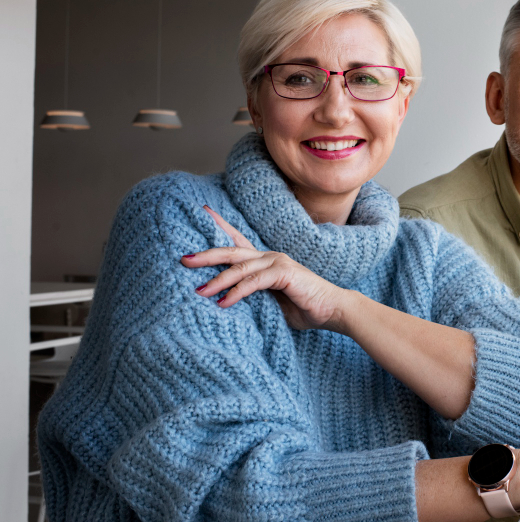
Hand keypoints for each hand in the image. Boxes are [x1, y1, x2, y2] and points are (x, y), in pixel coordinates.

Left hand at [181, 206, 347, 331]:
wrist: (333, 310)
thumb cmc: (304, 307)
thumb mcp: (272, 302)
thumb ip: (253, 297)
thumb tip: (225, 304)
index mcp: (265, 262)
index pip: (238, 241)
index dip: (220, 226)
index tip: (203, 211)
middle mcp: (269, 257)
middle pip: (231, 251)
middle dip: (206, 254)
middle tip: (183, 260)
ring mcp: (277, 263)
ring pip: (239, 268)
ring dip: (217, 280)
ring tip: (199, 292)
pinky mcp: (284, 274)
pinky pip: (254, 282)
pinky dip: (237, 292)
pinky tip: (223, 303)